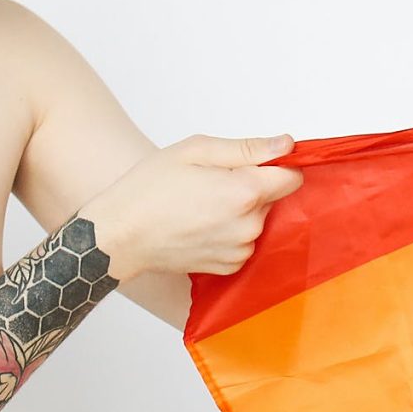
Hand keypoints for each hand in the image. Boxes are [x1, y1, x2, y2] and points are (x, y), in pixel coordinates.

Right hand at [81, 134, 304, 279]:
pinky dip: (230, 232)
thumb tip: (287, 144)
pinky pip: (244, 242)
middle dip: (252, 186)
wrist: (120, 235)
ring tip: (201, 205)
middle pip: (273, 198)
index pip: (292, 176)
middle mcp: (249, 226)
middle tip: (211, 182)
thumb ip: (247, 148)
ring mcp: (240, 250)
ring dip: (240, 211)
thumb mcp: (196, 151)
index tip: (253, 162)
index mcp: (245, 192)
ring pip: (258, 221)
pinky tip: (201, 225)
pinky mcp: (229, 267)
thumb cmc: (149, 189)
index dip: (276, 165)